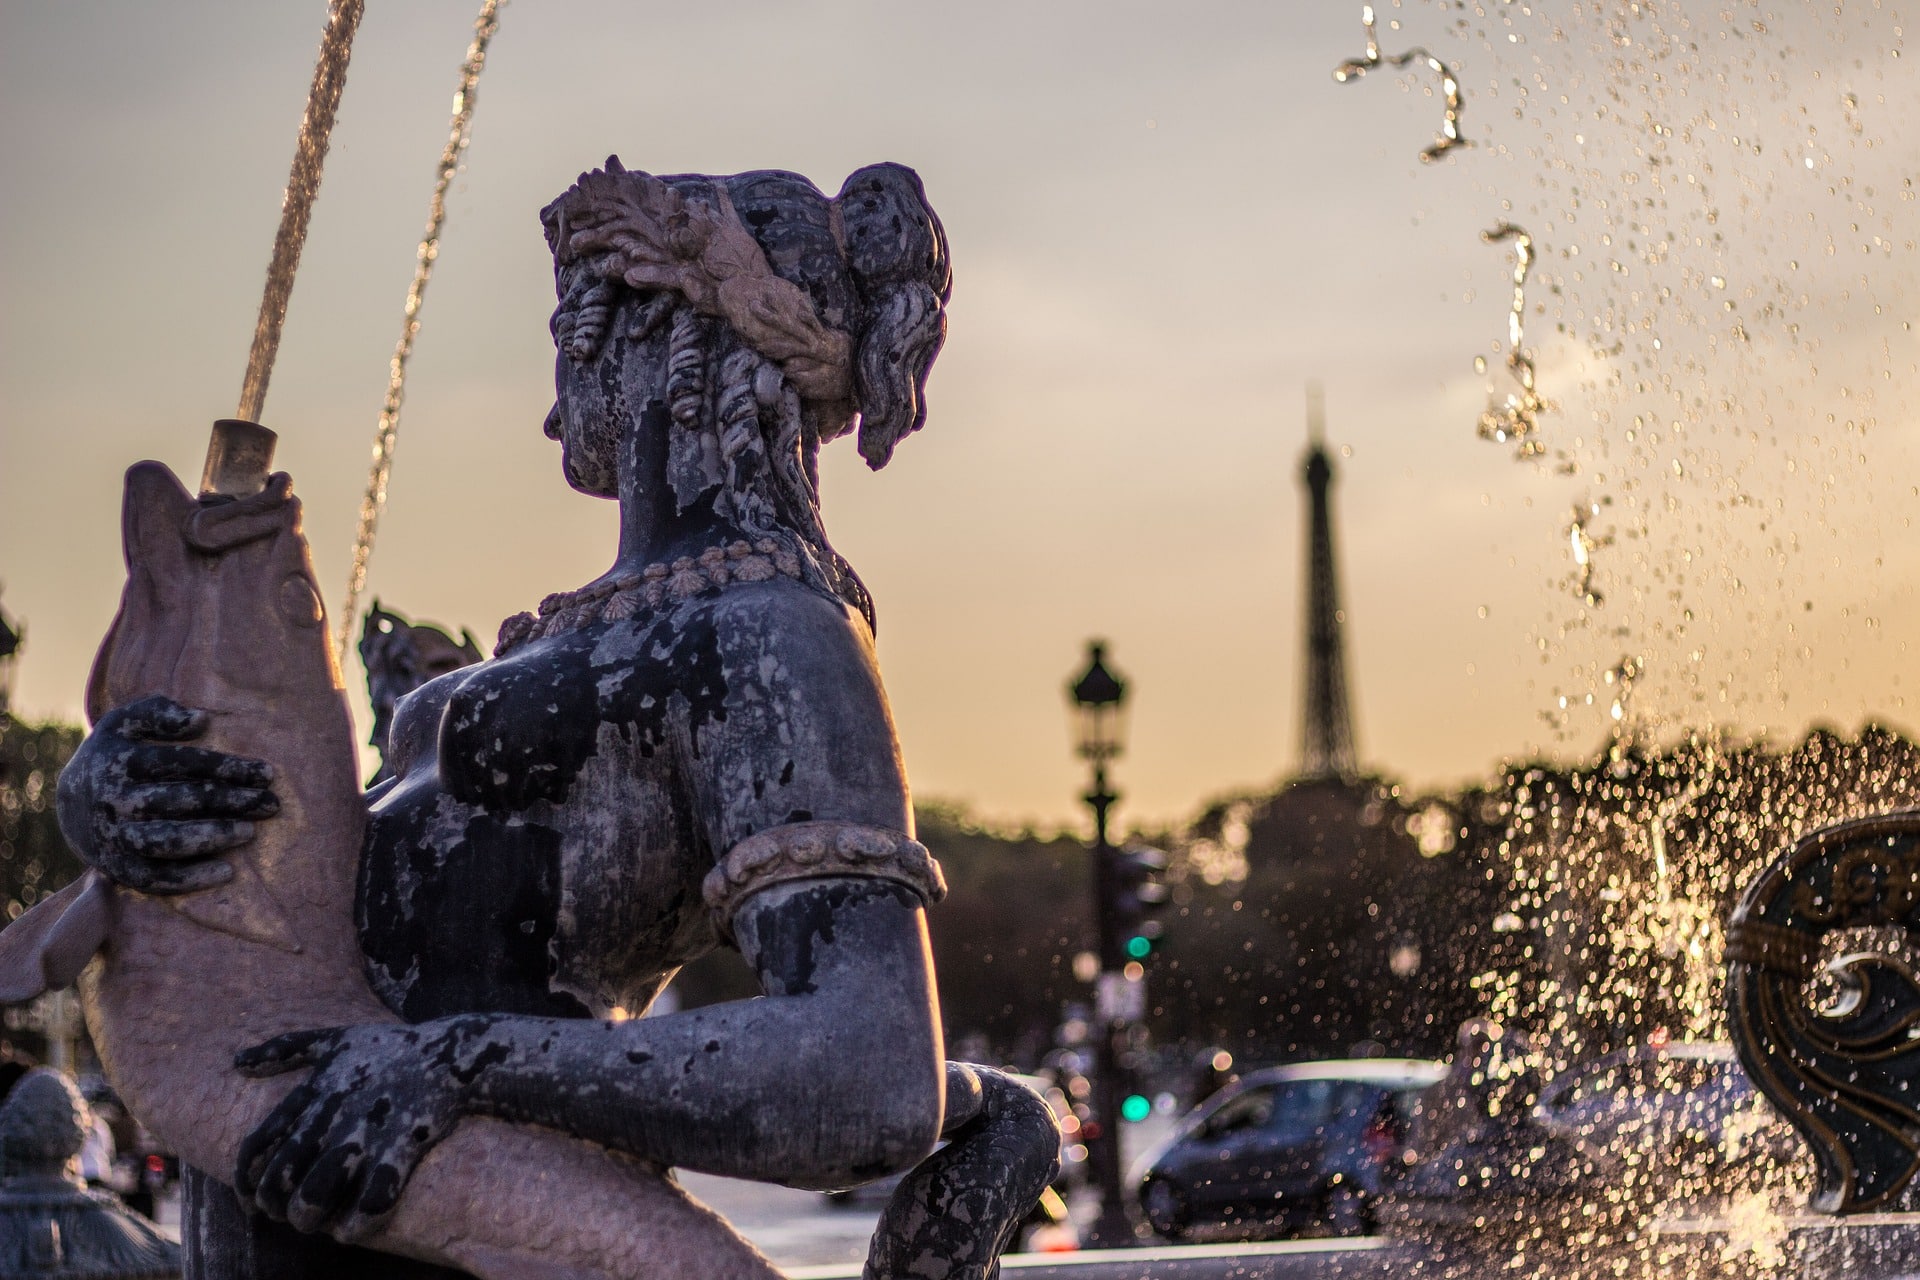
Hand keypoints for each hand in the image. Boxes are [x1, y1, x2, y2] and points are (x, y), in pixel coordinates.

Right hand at [56, 695, 276, 893]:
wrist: (66, 804)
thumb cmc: (114, 756)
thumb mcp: (124, 723)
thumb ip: (159, 712)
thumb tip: (201, 719)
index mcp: (121, 762)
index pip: (181, 763)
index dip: (227, 768)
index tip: (268, 774)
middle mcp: (115, 800)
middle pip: (179, 801)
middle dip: (230, 802)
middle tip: (271, 804)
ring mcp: (114, 836)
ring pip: (165, 841)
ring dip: (211, 837)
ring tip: (250, 832)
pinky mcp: (116, 867)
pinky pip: (152, 878)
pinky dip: (188, 878)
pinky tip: (227, 871)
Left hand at [235, 1017, 498, 1238]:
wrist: (452, 1051)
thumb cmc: (390, 1048)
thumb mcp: (334, 1038)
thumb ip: (284, 1049)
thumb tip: (236, 1060)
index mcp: (311, 1095)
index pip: (255, 1148)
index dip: (244, 1184)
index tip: (252, 1202)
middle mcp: (331, 1116)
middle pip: (279, 1181)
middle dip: (276, 1209)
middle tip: (290, 1216)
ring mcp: (367, 1132)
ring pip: (316, 1195)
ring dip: (310, 1219)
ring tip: (319, 1225)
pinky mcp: (404, 1145)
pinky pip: (373, 1199)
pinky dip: (358, 1224)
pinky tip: (354, 1230)